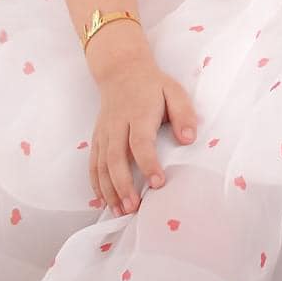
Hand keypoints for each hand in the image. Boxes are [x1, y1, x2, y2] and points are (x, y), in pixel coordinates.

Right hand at [90, 60, 197, 213]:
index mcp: (138, 113)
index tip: (158, 182)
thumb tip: (188, 139)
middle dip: (123, 185)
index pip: (140, 142)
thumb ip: (183, 114)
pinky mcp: (97, 138)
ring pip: (101, 164)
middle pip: (116, 158)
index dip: (148, 163)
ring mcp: (104, 133)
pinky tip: (104, 200)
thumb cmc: (152, 84)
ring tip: (120, 211)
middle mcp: (117, 125)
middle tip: (134, 206)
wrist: (121, 70)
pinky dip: (96, 183)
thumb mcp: (174, 91)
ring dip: (109, 189)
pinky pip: (93, 163)